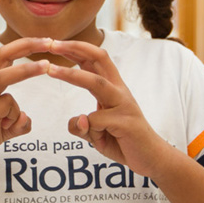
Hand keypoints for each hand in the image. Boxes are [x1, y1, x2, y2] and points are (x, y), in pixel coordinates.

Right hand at [0, 37, 51, 177]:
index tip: (44, 42)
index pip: (3, 56)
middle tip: (50, 41)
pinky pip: (5, 106)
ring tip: (46, 66)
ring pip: (2, 76)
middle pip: (1, 55)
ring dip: (26, 69)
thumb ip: (15, 123)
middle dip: (27, 45)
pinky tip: (6, 127)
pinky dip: (14, 115)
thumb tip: (26, 118)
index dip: (23, 46)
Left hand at [47, 40, 166, 176]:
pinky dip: (88, 128)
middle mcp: (119, 90)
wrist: (152, 158)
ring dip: (71, 74)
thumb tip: (78, 120)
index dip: (75, 49)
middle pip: (99, 58)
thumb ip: (83, 126)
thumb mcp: (96, 133)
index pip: (94, 60)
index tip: (54, 44)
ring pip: (96, 82)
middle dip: (75, 48)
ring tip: (50, 70)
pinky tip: (96, 137)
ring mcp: (124, 104)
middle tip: (52, 44)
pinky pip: (97, 120)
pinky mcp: (126, 122)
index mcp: (112, 87)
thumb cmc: (122, 141)